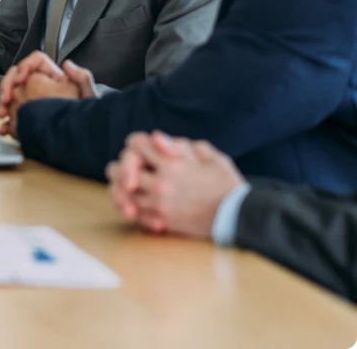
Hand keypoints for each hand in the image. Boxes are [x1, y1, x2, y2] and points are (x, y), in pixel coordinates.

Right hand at [0, 52, 92, 136]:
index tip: (22, 79)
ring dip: (2, 103)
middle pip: (17, 76)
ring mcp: (32, 101)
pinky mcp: (28, 118)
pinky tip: (4, 129)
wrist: (86, 137)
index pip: (36, 62)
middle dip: (7, 86)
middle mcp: (40, 86)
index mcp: (53, 77)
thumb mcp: (88, 97)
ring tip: (3, 114)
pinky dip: (5, 123)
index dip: (25, 66)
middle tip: (6, 99)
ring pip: (11, 95)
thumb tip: (67, 64)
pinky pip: (12, 117)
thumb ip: (82, 78)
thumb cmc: (89, 117)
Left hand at [109, 131, 242, 238]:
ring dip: (124, 188)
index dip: (137, 143)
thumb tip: (156, 138)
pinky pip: (136, 213)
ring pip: (123, 194)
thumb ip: (182, 146)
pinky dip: (134, 208)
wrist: (237, 216)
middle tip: (130, 169)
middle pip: (120, 170)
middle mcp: (161, 183)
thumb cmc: (226, 183)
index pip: (135, 145)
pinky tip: (139, 204)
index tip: (142, 148)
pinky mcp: (162, 221)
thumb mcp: (211, 156)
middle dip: (123, 166)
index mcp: (172, 164)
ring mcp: (159, 204)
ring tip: (131, 187)